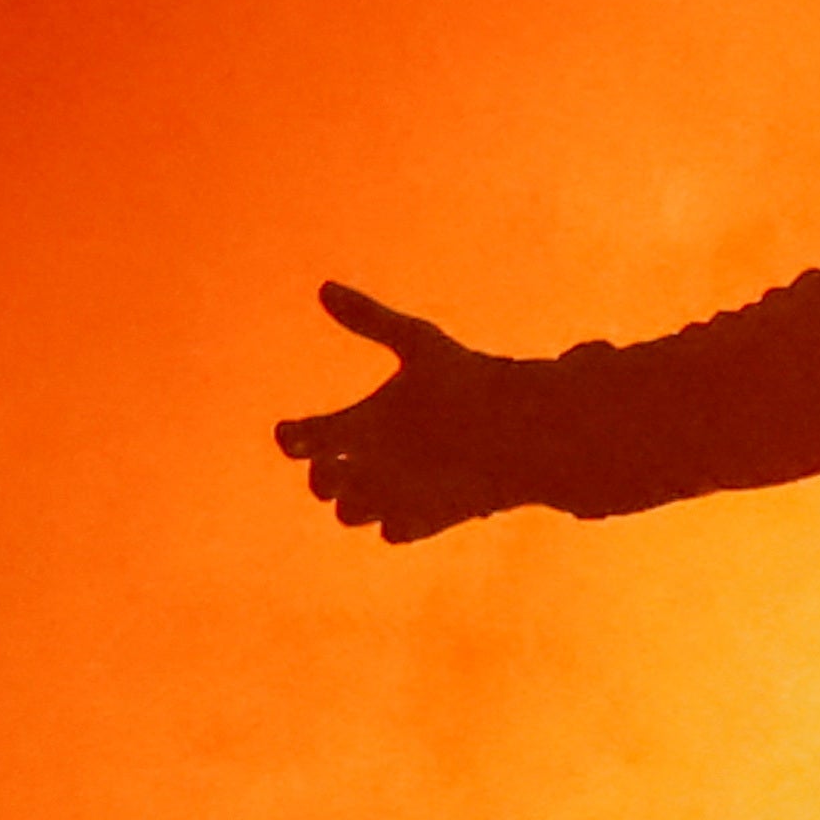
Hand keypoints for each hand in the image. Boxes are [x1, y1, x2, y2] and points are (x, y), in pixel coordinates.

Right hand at [276, 282, 564, 539]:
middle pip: (322, 482)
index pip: (306, 439)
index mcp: (362, 424)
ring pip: (349, 512)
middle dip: (323, 475)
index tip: (295, 431)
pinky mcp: (424, 519)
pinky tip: (411, 500)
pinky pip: (391, 532)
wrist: (526, 424)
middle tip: (338, 461)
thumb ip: (372, 319)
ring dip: (353, 500)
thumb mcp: (419, 345)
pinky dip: (394, 520)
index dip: (294, 438)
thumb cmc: (472, 380)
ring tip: (371, 480)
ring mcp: (396, 493)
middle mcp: (373, 463)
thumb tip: (323, 286)